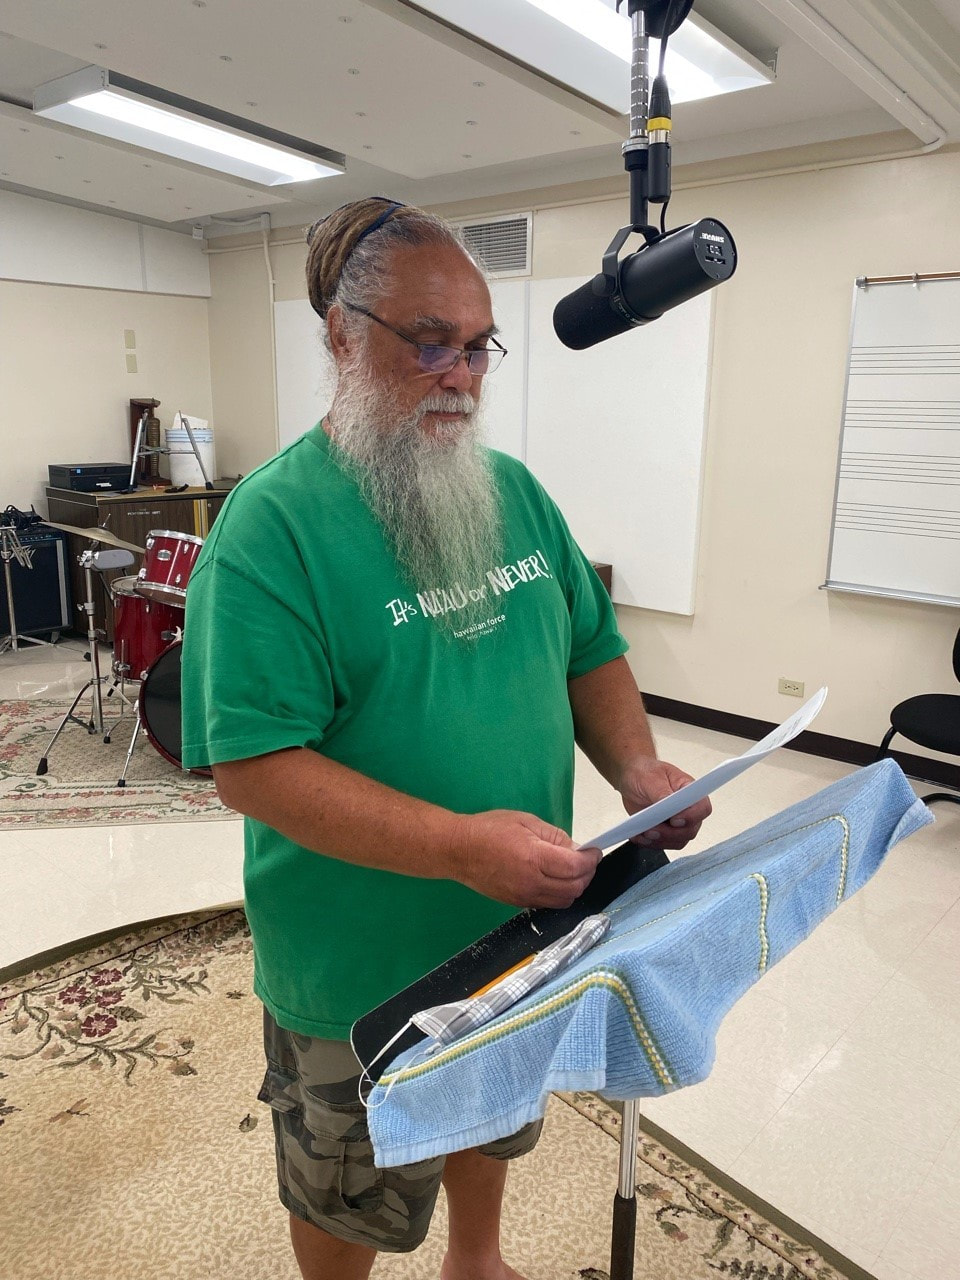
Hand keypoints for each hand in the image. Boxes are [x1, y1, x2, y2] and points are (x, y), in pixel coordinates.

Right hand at [452, 810, 601, 908]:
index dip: (591, 860)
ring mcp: (524, 897)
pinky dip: (559, 894)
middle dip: (587, 875)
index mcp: (535, 858)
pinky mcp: (517, 904)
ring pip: (564, 901)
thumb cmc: (490, 829)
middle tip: (587, 861)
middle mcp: (532, 882)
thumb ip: (554, 836)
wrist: (459, 850)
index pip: (576, 867)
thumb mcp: (526, 821)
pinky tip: (555, 879)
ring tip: (572, 871)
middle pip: (574, 888)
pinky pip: (548, 904)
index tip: (595, 851)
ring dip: (575, 887)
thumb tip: (575, 850)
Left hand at [618, 756, 710, 850]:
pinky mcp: (665, 831)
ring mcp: (677, 823)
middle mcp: (687, 809)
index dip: (692, 817)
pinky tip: (638, 835)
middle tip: (652, 829)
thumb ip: (661, 793)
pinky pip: (662, 844)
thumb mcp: (651, 777)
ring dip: (660, 840)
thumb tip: (667, 805)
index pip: (702, 808)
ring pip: (677, 841)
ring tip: (643, 832)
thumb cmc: (646, 772)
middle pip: (690, 830)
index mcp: (690, 791)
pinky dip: (650, 843)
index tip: (674, 819)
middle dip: (670, 833)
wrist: (633, 778)